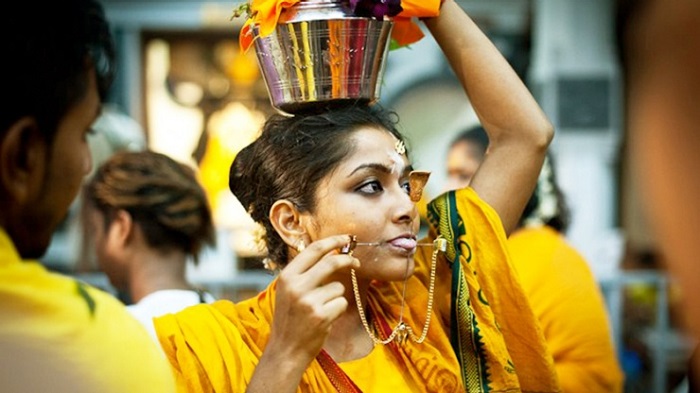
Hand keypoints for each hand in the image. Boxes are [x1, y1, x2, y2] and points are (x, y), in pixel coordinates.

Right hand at [266, 235, 359, 364]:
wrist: (286, 350)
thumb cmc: (290, 318)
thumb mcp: (289, 291)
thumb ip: (305, 272)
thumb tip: (332, 252)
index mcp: (287, 276)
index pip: (314, 249)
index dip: (334, 240)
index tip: (347, 238)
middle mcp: (296, 286)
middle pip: (331, 262)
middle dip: (348, 260)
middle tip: (356, 262)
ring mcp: (308, 301)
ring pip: (338, 286)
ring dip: (336, 296)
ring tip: (322, 309)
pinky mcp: (321, 315)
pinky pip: (341, 303)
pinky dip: (338, 310)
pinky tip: (325, 319)